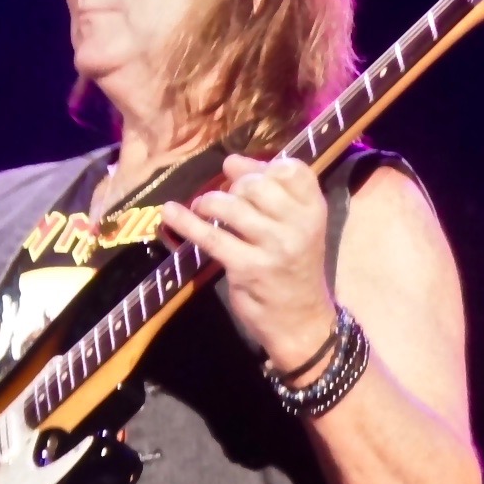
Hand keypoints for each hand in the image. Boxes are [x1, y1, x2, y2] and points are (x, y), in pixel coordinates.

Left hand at [159, 155, 336, 377]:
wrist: (301, 321)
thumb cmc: (294, 269)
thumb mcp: (295, 227)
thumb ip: (270, 192)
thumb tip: (231, 161)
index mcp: (314, 210)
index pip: (292, 169)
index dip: (263, 166)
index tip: (248, 176)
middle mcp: (299, 225)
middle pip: (256, 184)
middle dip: (233, 187)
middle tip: (227, 201)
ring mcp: (274, 247)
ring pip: (231, 206)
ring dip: (209, 203)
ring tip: (204, 209)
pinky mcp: (248, 268)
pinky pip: (210, 236)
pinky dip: (186, 222)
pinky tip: (170, 212)